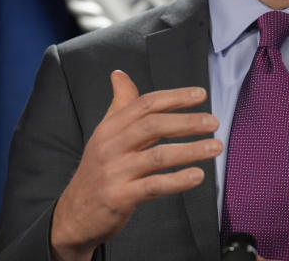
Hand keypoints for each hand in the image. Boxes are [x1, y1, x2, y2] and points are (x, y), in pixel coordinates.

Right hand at [50, 70, 221, 260]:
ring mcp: (114, 172)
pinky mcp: (119, 197)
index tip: (201, 95)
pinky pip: (153, 186)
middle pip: (153, 126)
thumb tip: (119, 74)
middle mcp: (111, 146)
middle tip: (213, 122)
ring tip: (215, 147)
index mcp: (110, 128)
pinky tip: (197, 176)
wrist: (73, 214)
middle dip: (187, 122)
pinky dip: (177, 181)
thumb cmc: (97, 171)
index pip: (145, 104)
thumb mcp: (104, 135)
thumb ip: (118, 105)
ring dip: (191, 150)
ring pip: (158, 156)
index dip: (174, 97)